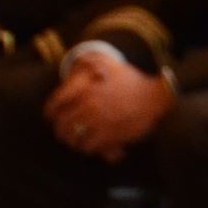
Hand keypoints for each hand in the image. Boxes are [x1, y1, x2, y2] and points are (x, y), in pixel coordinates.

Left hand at [44, 59, 173, 156]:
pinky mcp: (109, 135)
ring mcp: (98, 122)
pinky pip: (89, 146)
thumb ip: (94, 60)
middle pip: (62, 124)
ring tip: (75, 143)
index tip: (50, 117)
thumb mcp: (114, 65)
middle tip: (63, 134)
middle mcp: (88, 106)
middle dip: (60, 131)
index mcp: (85, 90)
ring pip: (74, 138)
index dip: (50, 112)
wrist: (157, 98)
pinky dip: (88, 148)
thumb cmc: (135, 82)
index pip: (55, 104)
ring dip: (72, 142)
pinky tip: (91, 147)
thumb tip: (80, 59)